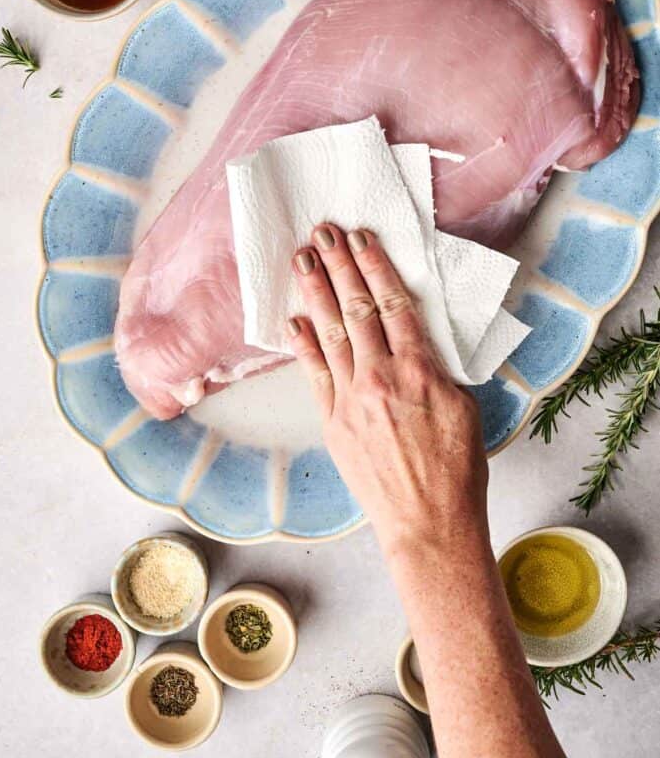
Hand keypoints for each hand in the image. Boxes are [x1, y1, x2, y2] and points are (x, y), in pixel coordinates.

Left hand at [288, 225, 488, 555]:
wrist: (428, 524)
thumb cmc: (457, 470)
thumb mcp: (465, 408)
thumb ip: (438, 370)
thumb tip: (418, 346)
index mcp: (420, 371)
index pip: (393, 304)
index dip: (376, 266)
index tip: (362, 238)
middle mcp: (381, 378)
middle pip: (356, 308)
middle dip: (339, 266)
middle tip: (324, 233)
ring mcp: (351, 400)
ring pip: (330, 333)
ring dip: (315, 293)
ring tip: (303, 259)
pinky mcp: (332, 423)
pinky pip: (314, 374)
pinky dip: (302, 345)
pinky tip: (292, 319)